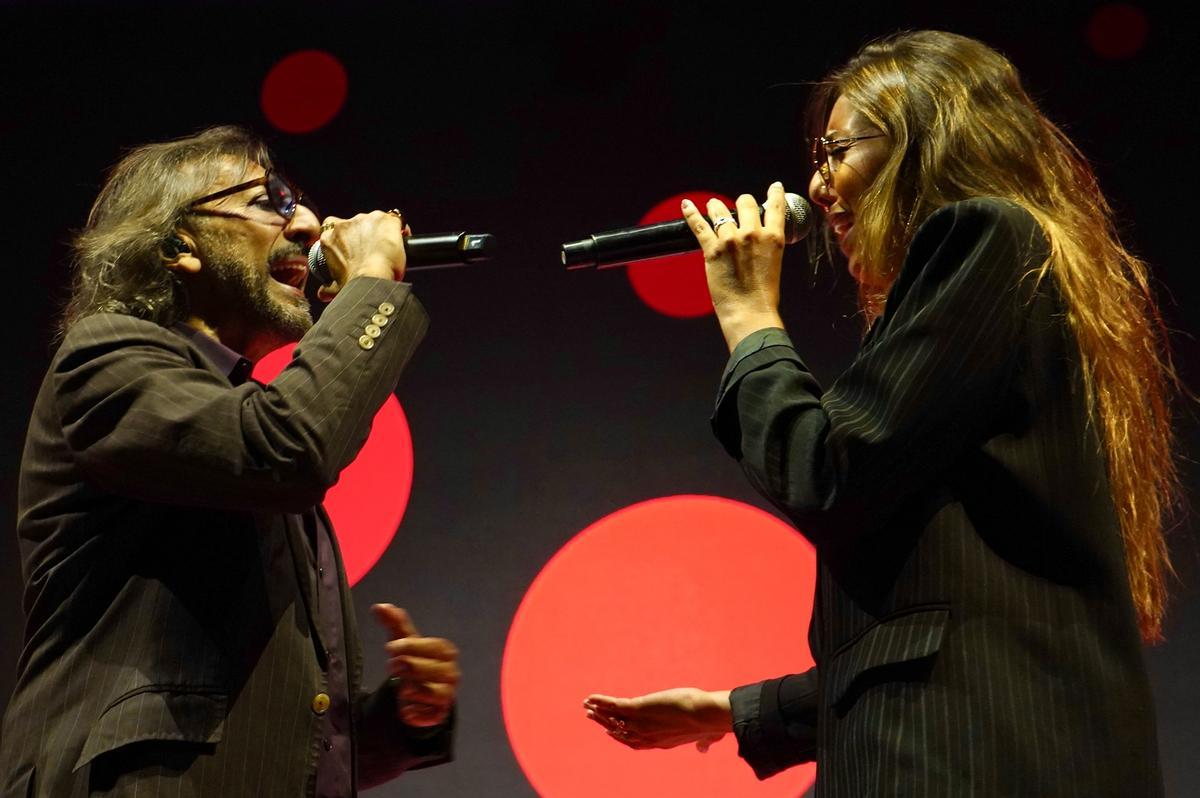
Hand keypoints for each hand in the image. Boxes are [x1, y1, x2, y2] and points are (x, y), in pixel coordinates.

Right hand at [314, 211, 407, 300]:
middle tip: (373, 252)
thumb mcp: (335, 287)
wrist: (371, 279)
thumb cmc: (353, 284)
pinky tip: (401, 241)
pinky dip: (398, 230)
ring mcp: (366, 219)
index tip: (353, 245)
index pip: (333, 226)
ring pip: (375, 221)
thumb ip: (328, 289)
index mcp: (329, 237)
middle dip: (365, 235)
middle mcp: (345, 223)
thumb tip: (323, 294)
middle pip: (357, 224)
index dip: (345, 235)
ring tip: (387, 249)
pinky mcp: (385, 219)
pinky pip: (396, 220)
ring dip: (381, 231)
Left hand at [372, 604, 458, 727]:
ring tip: (402, 688)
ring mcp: (448, 694)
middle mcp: (452, 672)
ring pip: (429, 692)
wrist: (423, 694)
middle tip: (392, 666)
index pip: (431, 646)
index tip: (390, 648)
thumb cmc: (415, 661)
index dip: (409, 647)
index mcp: (446, 651)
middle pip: (427, 669)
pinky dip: (413, 711)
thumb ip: (395, 623)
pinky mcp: (440, 714)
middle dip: (407, 667)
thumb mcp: (404, 642)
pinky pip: (426, 714)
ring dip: (410, 689)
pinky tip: (405, 707)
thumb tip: (379, 606)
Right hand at [583, 687, 731, 751]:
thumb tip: (705, 749)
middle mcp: (646, 735)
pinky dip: (602, 702)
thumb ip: (702, 744)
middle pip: (619, 731)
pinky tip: (591, 698)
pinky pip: (615, 706)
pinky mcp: (639, 708)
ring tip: (587, 705)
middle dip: (604, 723)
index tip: (611, 730)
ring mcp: (641, 722)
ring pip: (613, 718)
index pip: (634, 742)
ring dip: (598, 712)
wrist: (706, 716)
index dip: (620, 736)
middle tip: (591, 715)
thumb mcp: (704, 738)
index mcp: (659, 742)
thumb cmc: (708, 725)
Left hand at [680, 182, 787, 350]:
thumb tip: (758, 239)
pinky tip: (686, 205)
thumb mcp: (773, 264)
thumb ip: (765, 246)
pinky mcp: (712, 250)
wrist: (750, 312)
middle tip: (736, 208)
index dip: (774, 193)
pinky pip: (699, 225)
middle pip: (745, 203)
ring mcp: (731, 240)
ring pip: (721, 211)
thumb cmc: (763, 296)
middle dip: (741, 203)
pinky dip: (691, 213)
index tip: (773, 187)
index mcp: (774, 238)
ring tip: (713, 206)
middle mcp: (753, 234)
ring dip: (717, 207)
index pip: (776, 207)